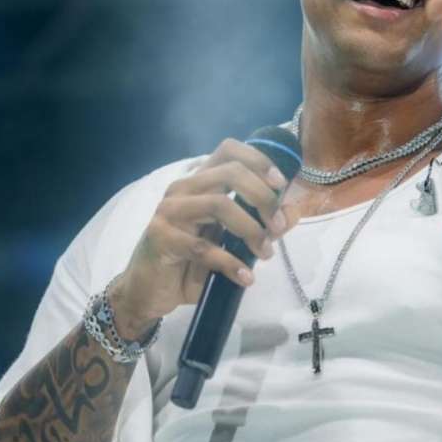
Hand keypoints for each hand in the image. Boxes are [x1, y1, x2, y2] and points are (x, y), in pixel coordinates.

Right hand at [109, 138, 299, 338]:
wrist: (149, 292)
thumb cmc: (190, 263)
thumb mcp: (229, 242)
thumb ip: (259, 225)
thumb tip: (293, 214)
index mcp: (199, 182)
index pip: (229, 150)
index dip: (259, 160)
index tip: (280, 184)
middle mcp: (183, 188)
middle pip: (230, 173)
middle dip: (263, 198)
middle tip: (277, 227)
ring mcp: (169, 210)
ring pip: (220, 204)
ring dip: (251, 231)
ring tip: (265, 254)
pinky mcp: (160, 237)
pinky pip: (203, 247)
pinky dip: (231, 263)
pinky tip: (245, 278)